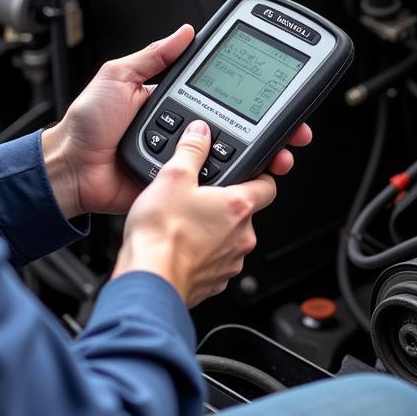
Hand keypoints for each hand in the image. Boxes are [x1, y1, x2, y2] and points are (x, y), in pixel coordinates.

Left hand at [41, 26, 312, 218]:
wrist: (70, 169)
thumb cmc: (87, 124)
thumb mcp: (119, 76)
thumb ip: (154, 56)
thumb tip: (184, 32)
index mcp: (174, 100)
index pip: (223, 94)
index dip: (253, 94)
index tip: (278, 92)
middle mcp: (185, 129)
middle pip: (239, 128)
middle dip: (272, 129)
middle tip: (294, 131)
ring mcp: (185, 159)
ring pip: (233, 159)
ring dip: (263, 157)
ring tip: (281, 155)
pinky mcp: (180, 185)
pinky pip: (211, 184)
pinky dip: (235, 183)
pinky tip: (253, 176)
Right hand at [112, 120, 276, 305]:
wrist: (148, 279)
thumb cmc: (161, 233)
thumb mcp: (172, 177)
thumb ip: (191, 150)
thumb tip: (200, 133)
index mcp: (238, 206)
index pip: (268, 185)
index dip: (258, 176)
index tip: (246, 173)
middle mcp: (242, 236)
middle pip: (245, 212)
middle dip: (225, 204)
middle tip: (199, 197)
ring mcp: (230, 262)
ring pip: (230, 238)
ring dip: (213, 230)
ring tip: (184, 222)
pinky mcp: (215, 282)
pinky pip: (215, 261)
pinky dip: (202, 253)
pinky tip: (180, 245)